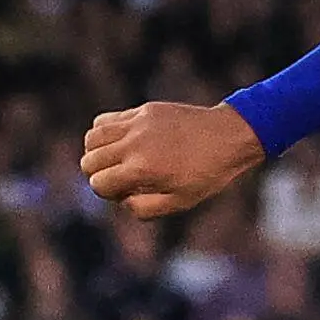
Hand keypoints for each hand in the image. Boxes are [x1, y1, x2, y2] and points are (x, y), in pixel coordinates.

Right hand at [79, 102, 265, 218]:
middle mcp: (134, 144)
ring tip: (117, 160)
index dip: (108, 193)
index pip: (98, 183)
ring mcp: (137, 123)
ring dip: (97, 152)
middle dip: (98, 175)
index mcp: (141, 169)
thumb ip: (144, 208)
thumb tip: (121, 200)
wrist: (230, 136)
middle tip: (121, 178)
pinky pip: (106, 119)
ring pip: (92, 137)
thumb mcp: (180, 202)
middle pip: (89, 161)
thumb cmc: (208, 173)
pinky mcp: (143, 110)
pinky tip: (123, 141)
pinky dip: (105, 133)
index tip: (126, 192)